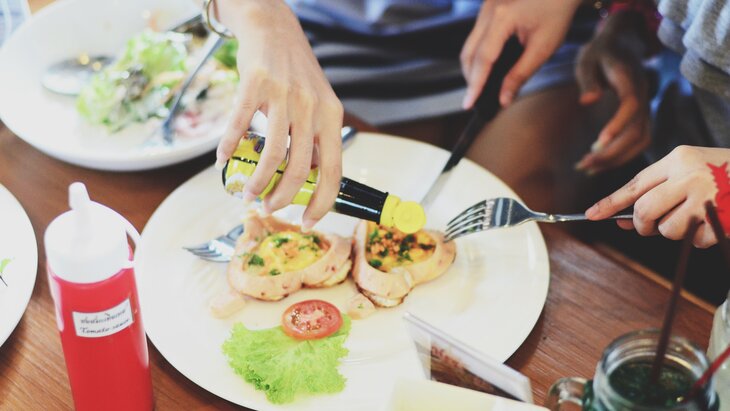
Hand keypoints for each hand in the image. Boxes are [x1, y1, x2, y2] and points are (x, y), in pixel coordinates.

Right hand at [214, 0, 343, 229]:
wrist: (273, 27)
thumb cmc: (296, 72)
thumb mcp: (319, 103)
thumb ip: (316, 138)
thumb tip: (311, 178)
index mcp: (331, 116)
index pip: (334, 170)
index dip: (322, 202)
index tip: (307, 221)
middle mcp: (312, 107)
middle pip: (300, 168)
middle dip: (283, 197)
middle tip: (269, 208)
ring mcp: (284, 96)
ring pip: (272, 154)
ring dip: (257, 182)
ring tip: (247, 193)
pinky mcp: (256, 84)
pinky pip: (240, 125)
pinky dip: (229, 148)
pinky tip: (222, 160)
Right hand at [460, 0, 580, 108]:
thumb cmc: (557, 11)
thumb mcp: (544, 46)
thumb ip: (521, 74)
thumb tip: (504, 98)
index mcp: (503, 17)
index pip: (483, 59)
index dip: (475, 84)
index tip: (468, 104)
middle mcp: (489, 10)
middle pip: (468, 53)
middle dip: (471, 78)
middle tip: (476, 98)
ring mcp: (486, 7)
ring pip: (469, 45)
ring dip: (473, 67)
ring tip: (482, 86)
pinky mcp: (487, 8)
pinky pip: (476, 36)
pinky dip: (479, 54)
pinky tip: (488, 66)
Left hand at [574, 12, 649, 174]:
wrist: (623, 43)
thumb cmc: (600, 51)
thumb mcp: (587, 58)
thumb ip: (587, 78)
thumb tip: (588, 100)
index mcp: (629, 78)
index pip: (631, 104)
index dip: (618, 124)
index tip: (599, 142)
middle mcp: (643, 95)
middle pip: (637, 130)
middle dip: (612, 152)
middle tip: (584, 165)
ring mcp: (645, 106)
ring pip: (640, 140)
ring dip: (617, 158)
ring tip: (588, 169)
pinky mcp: (641, 116)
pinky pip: (638, 140)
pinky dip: (621, 155)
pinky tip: (599, 163)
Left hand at [585, 146, 729, 247]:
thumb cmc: (719, 171)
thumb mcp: (687, 168)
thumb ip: (655, 189)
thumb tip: (620, 218)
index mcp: (677, 159)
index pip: (634, 185)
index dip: (610, 202)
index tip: (590, 214)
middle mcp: (690, 176)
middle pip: (644, 211)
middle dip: (643, 224)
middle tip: (650, 225)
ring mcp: (708, 197)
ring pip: (668, 230)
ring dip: (673, 231)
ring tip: (691, 216)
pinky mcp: (723, 217)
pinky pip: (695, 241)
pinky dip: (699, 238)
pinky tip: (711, 221)